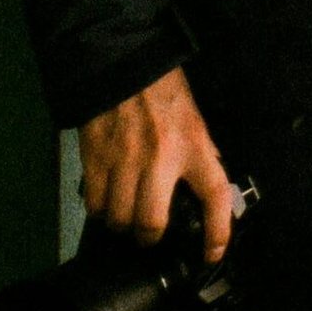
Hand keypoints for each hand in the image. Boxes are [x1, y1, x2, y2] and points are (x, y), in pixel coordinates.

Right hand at [78, 66, 232, 260]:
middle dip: (149, 237)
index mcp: (193, 143)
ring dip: (122, 225)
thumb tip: (202, 191)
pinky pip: (94, 203)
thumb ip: (198, 154)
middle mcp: (160, 156)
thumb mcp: (192, 117)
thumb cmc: (163, 87)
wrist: (124, 56)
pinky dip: (99, 209)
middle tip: (149, 233)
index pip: (214, 196)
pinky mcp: (96, 155)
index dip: (217, 233)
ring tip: (124, 216)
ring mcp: (125, 158)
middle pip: (152, 223)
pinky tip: (104, 199)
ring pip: (120, 219)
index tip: (212, 253)